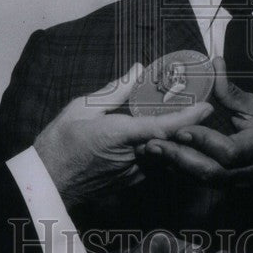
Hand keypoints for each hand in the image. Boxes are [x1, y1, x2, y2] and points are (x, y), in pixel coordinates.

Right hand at [34, 64, 212, 206]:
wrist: (46, 182)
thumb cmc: (59, 143)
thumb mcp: (81, 108)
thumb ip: (114, 90)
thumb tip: (137, 70)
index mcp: (119, 136)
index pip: (161, 127)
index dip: (187, 118)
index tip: (207, 107)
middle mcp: (131, 159)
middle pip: (171, 142)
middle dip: (188, 127)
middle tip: (203, 107)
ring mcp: (132, 175)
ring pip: (165, 156)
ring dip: (177, 139)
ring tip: (188, 120)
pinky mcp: (130, 183)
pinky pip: (155, 165)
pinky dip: (163, 150)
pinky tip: (165, 138)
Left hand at [139, 56, 252, 184]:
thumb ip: (230, 90)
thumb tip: (215, 62)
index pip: (229, 151)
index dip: (205, 141)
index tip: (182, 129)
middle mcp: (246, 170)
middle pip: (210, 171)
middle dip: (180, 158)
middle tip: (154, 143)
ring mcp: (235, 182)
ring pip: (202, 180)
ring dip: (175, 166)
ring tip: (150, 150)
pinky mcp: (224, 185)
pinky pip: (199, 182)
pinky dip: (179, 171)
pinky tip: (161, 159)